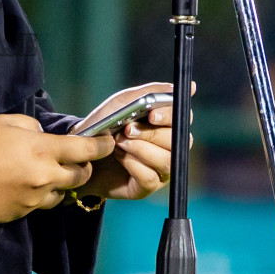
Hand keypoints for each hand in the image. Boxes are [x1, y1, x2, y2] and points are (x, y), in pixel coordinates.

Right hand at [0, 114, 115, 223]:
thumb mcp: (2, 123)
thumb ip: (31, 126)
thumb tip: (44, 135)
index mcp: (41, 150)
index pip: (85, 149)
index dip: (102, 146)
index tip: (108, 142)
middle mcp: (44, 177)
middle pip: (80, 174)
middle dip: (84, 165)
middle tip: (76, 157)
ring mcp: (34, 199)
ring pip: (63, 192)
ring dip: (62, 182)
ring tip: (48, 171)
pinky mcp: (23, 214)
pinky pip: (43, 204)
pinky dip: (43, 194)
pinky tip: (27, 185)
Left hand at [80, 81, 193, 201]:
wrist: (82, 151)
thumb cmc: (106, 125)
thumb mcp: (124, 103)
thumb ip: (153, 92)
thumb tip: (192, 87)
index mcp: (165, 125)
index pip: (182, 119)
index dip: (170, 117)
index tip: (151, 115)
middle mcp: (168, 148)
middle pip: (177, 141)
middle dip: (151, 134)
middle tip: (128, 129)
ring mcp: (160, 169)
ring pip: (167, 161)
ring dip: (141, 149)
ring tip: (120, 143)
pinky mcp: (147, 186)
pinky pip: (150, 178)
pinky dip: (134, 165)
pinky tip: (120, 158)